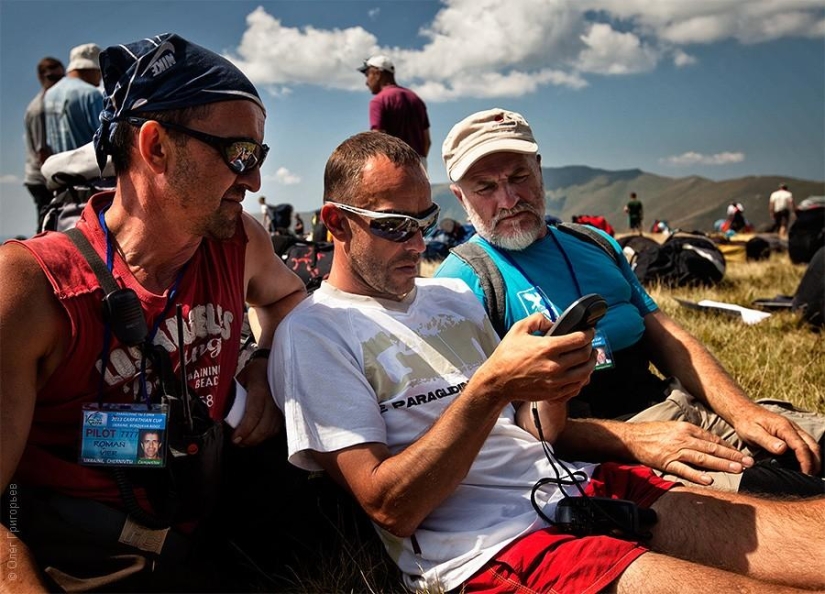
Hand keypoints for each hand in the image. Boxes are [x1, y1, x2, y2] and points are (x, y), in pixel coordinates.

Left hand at [231, 358, 282, 445]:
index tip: (235, 438)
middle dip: (249, 439)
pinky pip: (275, 429)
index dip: (245, 428)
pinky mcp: (284, 412)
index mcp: (260, 389)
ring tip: (244, 441)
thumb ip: (232, 393)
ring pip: (270, 430)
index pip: (254, 412)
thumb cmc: (256, 372)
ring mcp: (280, 407)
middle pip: (263, 426)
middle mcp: (273, 399)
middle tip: (237, 442)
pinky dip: (265, 436)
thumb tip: (219, 411)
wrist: (274, 367)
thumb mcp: (241, 377)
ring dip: (256, 439)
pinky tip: (255, 436)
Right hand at [478, 313, 595, 405]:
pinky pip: (576, 386)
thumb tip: (553, 322)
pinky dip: (582, 378)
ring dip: (591, 363)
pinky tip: (580, 373)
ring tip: (589, 358)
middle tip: (589, 343)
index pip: (579, 339)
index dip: (589, 333)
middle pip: (585, 355)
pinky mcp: (554, 393)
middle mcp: (554, 365)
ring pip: (585, 372)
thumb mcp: (518, 329)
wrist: (497, 381)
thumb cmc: (506, 356)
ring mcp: (555, 381)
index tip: (589, 331)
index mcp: (547, 347)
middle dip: (591, 347)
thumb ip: (537, 319)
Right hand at [623, 421, 753, 485]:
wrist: (630, 437)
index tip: (742, 454)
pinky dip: (697, 476)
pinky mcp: (666, 462)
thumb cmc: (651, 433)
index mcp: (686, 429)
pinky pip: (684, 470)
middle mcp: (684, 438)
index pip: (712, 439)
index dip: (729, 447)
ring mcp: (675, 450)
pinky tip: (710, 480)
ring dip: (721, 464)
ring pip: (703, 458)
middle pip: (712, 448)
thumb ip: (690, 435)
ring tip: (737, 469)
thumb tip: (707, 444)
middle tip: (749, 462)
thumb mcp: (673, 428)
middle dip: (732, 456)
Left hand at [731, 406, 821, 474]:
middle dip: (815, 462)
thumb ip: (767, 441)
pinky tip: (803, 463)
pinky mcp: (790, 432)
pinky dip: (808, 454)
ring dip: (814, 458)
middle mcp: (792, 427)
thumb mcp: (752, 433)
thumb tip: (783, 449)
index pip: (801, 446)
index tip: (805, 474)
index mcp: (784, 428)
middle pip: (812, 445)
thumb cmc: (746, 422)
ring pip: (811, 444)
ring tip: (809, 473)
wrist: (743, 411)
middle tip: (810, 477)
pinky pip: (804, 443)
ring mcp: (793, 429)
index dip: (806, 462)